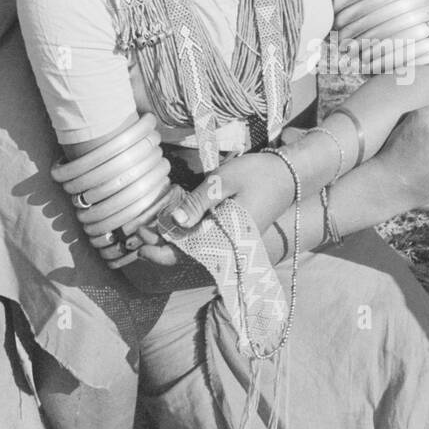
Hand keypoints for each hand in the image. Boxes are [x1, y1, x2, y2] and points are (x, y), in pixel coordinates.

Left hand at [133, 152, 294, 266]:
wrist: (289, 173)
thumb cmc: (257, 173)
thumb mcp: (222, 182)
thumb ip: (198, 203)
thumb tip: (175, 222)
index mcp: (230, 238)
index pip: (189, 253)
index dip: (162, 249)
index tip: (141, 238)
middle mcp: (232, 247)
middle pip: (191, 255)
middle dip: (163, 246)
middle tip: (139, 230)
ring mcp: (235, 242)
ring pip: (197, 249)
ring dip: (174, 241)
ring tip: (150, 227)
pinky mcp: (236, 234)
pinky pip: (208, 241)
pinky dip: (188, 236)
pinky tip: (174, 223)